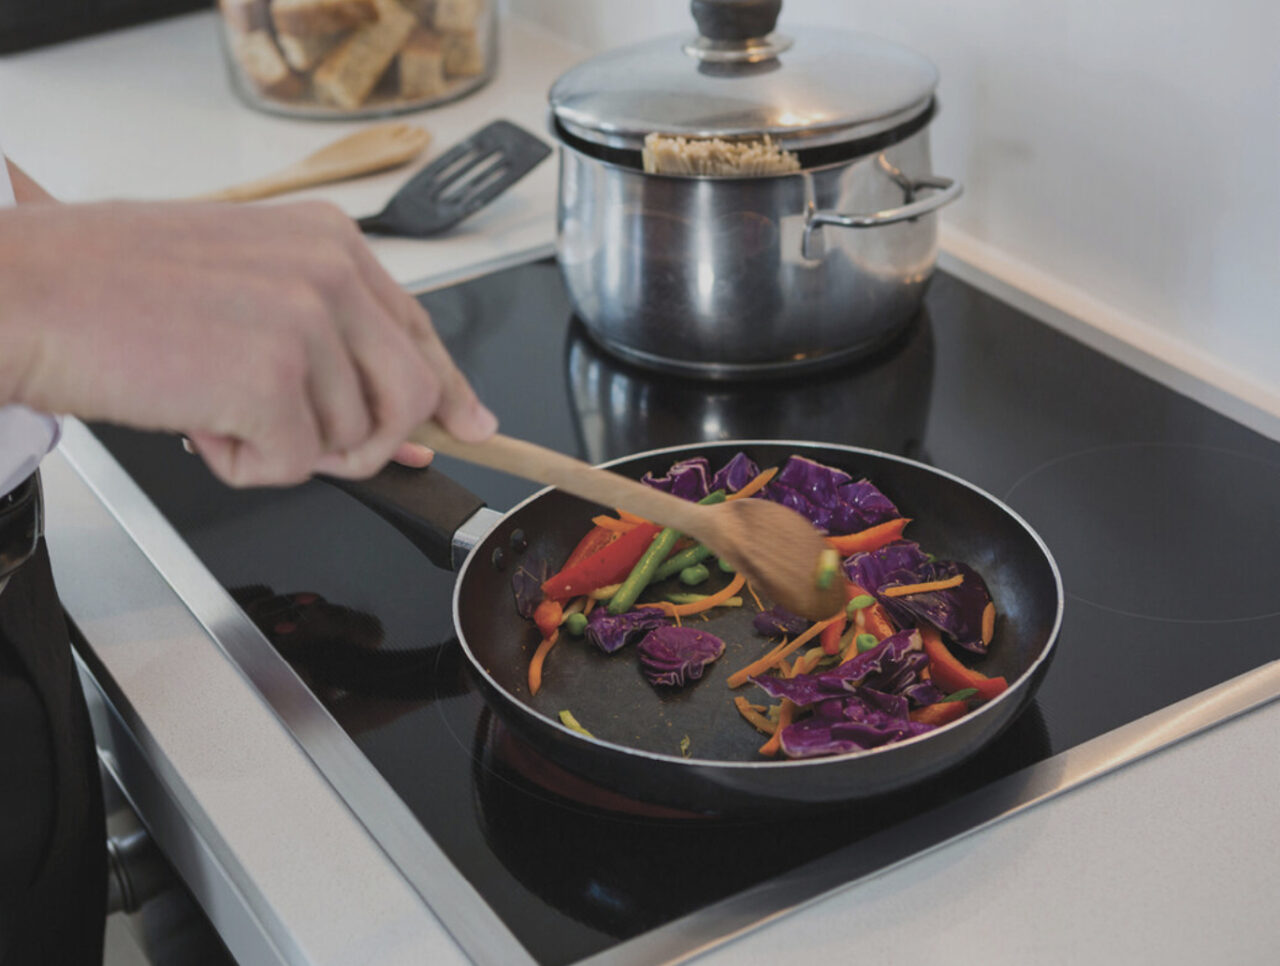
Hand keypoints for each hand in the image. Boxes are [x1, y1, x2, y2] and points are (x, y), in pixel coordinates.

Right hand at [0, 199, 495, 485]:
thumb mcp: (247, 284)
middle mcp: (331, 274)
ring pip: (352, 440)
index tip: (472, 423)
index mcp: (330, 242)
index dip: (447, 389)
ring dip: (282, 447)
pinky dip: (242, 466)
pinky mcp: (272, 379)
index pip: (418, 331)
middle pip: (409, 397)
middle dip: (364, 441)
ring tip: (214, 405)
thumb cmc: (113, 287)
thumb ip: (334, 340)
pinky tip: (197, 421)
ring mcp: (306, 323)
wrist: (24, 290)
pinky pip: (293, 468)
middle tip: (299, 440)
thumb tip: (418, 419)